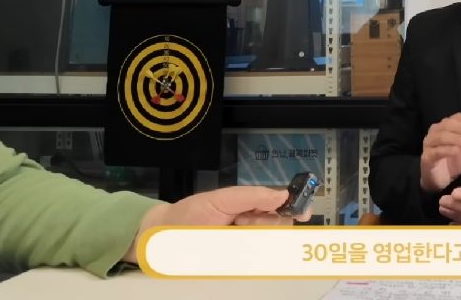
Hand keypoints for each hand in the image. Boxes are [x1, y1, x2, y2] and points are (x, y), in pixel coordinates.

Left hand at [122, 185, 310, 263]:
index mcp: (250, 209)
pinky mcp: (235, 267)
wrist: (157, 240)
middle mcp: (251, 228)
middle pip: (279, 228)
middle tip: (245, 222)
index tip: (303, 212)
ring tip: (231, 234)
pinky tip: (235, 252)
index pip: (281, 208)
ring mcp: (243, 248)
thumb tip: (283, 195)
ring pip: (268, 246)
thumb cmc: (187, 216)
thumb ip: (250, 196)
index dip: (295, 208)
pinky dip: (251, 260)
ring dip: (257, 238)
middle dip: (270, 224)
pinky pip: (253, 265)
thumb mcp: (219, 200)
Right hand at [420, 113, 460, 192]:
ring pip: (440, 137)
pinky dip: (447, 150)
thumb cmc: (454, 159)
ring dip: (456, 138)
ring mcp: (429, 145)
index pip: (453, 118)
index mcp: (444, 127)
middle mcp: (434, 132)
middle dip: (460, 127)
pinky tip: (457, 150)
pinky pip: (436, 152)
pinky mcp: (427, 157)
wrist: (442, 177)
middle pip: (446, 125)